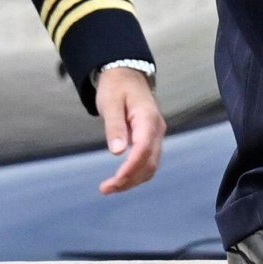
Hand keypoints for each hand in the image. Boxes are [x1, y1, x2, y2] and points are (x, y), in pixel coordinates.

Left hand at [95, 68, 165, 193]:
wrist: (127, 75)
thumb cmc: (117, 87)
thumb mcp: (111, 103)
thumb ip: (115, 126)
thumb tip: (117, 152)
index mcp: (148, 118)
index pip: (143, 149)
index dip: (130, 168)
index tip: (113, 182)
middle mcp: (157, 128)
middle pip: (149, 162)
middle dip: (129, 179)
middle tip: (105, 188)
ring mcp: (156, 134)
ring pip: (151, 165)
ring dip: (133, 180)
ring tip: (110, 187)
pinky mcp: (151, 139)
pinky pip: (148, 161)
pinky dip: (136, 173)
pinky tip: (120, 178)